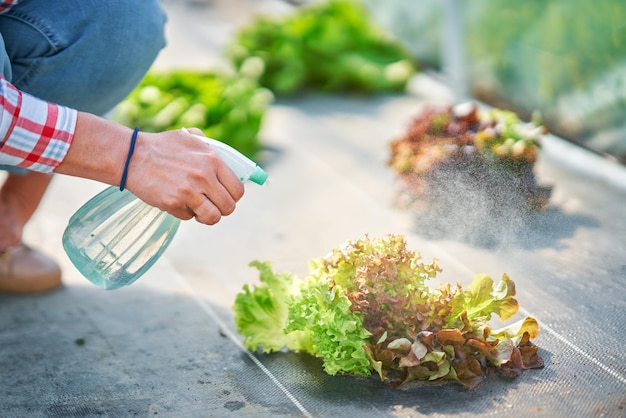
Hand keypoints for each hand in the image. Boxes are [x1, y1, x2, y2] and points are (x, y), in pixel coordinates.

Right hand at [125, 128, 244, 223]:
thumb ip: (210, 147)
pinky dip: (185, 213)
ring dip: (206, 216)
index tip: (225, 196)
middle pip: (228, 207)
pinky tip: (176, 201)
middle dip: (221, 209)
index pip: (237, 189)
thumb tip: (228, 162)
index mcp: (212, 160)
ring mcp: (189, 191)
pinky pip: (189, 217)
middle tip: (211, 205)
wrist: (132, 156)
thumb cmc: (162, 147)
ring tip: (198, 209)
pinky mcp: (173, 203)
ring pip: (212, 217)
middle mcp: (204, 176)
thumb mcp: (190, 138)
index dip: (233, 196)